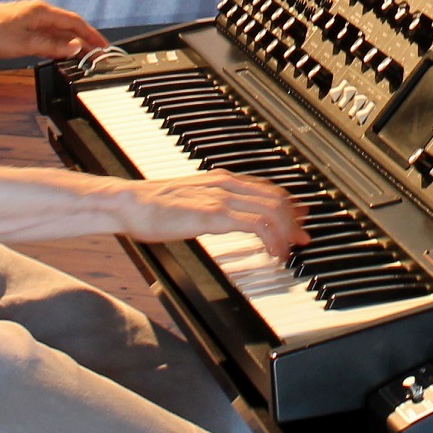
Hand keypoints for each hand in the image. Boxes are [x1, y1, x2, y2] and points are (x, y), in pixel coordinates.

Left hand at [0, 0, 107, 59]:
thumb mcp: (26, 43)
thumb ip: (52, 45)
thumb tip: (75, 46)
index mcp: (42, 11)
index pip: (75, 22)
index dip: (91, 35)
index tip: (103, 46)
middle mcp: (37, 12)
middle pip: (67, 26)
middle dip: (83, 40)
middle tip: (96, 54)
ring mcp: (27, 20)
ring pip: (55, 31)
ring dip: (69, 43)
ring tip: (81, 56)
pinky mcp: (18, 28)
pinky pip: (43, 36)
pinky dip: (54, 44)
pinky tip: (55, 53)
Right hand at [120, 172, 308, 260]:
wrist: (130, 203)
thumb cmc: (154, 207)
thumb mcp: (192, 202)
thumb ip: (215, 207)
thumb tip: (231, 219)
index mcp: (223, 180)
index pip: (269, 189)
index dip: (289, 207)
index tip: (299, 222)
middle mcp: (227, 184)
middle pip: (277, 198)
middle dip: (295, 221)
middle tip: (301, 240)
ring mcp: (222, 198)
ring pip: (272, 210)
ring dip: (287, 232)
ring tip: (288, 251)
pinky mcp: (214, 214)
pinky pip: (256, 224)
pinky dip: (272, 239)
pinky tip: (272, 253)